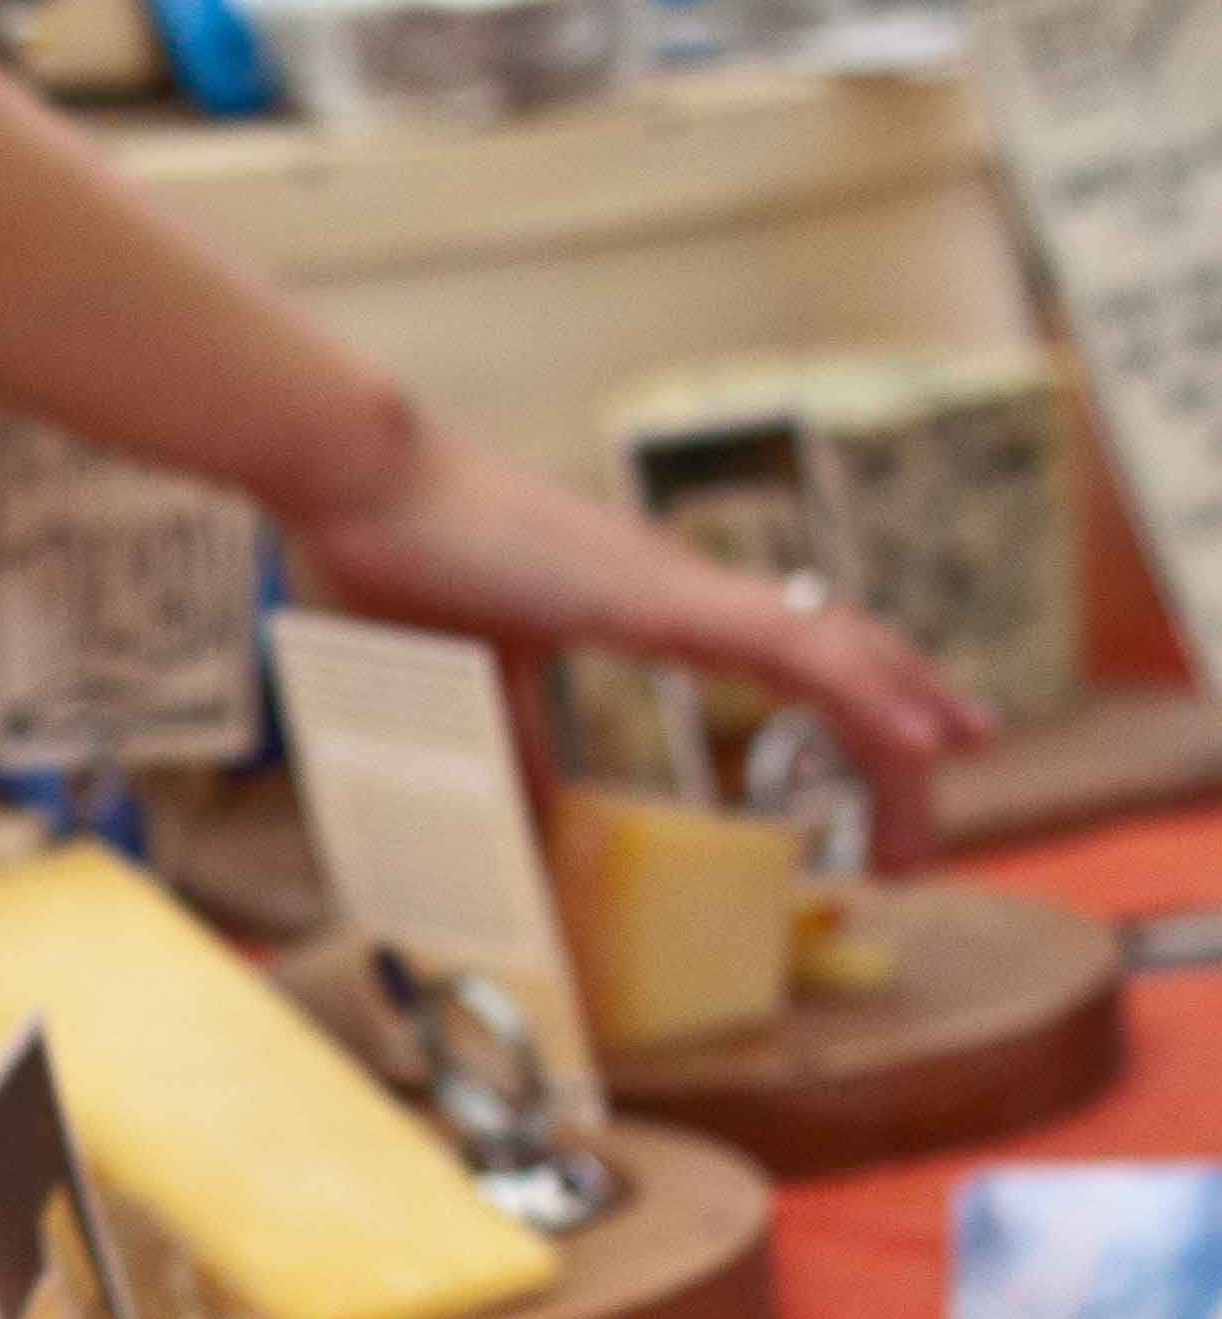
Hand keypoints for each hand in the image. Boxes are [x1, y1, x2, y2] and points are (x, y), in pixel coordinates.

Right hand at [287, 421, 990, 864]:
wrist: (361, 482)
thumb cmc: (400, 565)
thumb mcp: (474, 688)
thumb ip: (514, 758)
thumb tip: (532, 835)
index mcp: (651, 604)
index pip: (787, 645)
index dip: (857, 690)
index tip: (908, 744)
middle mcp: (685, 588)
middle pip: (836, 646)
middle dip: (905, 714)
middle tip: (947, 786)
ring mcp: (679, 586)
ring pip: (834, 650)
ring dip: (903, 717)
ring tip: (958, 768)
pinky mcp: (660, 598)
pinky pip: (794, 650)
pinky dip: (867, 694)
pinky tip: (918, 737)